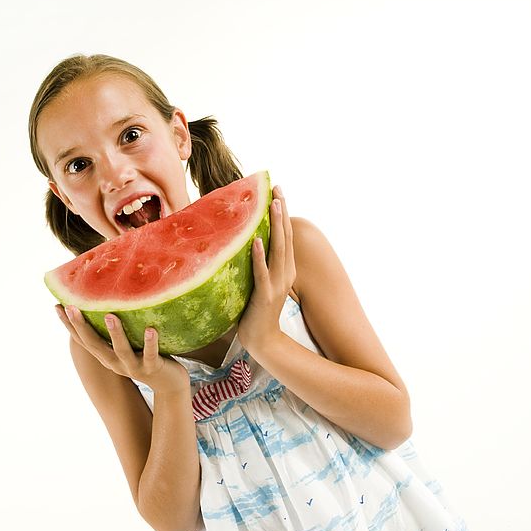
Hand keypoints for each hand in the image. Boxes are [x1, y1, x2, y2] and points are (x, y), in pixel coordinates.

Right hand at [55, 304, 189, 393]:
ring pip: (121, 350)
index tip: (56, 307)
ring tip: (109, 315)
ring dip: (115, 333)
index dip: (69, 326)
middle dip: (82, 326)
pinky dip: (150, 343)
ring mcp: (133, 367)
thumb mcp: (127, 345)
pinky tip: (151, 329)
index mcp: (106, 356)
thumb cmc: (146, 357)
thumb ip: (115, 332)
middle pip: (95, 345)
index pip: (83, 340)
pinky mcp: (152, 368)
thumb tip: (106, 303)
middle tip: (71, 307)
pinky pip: (150, 354)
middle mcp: (115, 363)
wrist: (168, 385)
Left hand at [237, 185, 295, 352]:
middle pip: (285, 237)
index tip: (278, 192)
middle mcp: (285, 273)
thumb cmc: (255, 311)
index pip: (285, 237)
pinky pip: (261, 272)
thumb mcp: (260, 283)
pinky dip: (259, 255)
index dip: (283, 214)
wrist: (262, 340)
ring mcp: (277, 284)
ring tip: (273, 205)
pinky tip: (255, 240)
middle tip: (278, 189)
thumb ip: (258, 266)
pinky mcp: (265, 295)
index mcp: (285, 270)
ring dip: (276, 226)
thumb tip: (245, 244)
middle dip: (281, 212)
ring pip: (278, 250)